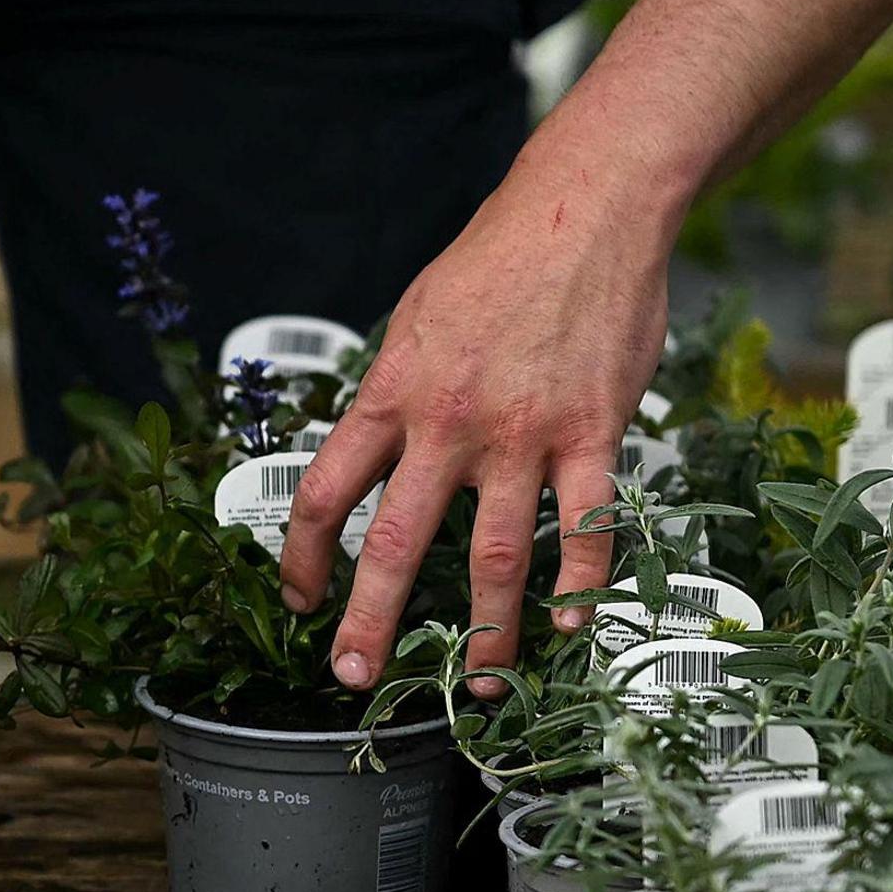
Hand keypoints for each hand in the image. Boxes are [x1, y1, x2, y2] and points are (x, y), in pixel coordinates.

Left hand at [279, 173, 670, 693]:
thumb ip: (394, 395)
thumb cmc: (498, 260)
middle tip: (355, 676)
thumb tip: (375, 453)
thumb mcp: (414, 321)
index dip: (303, 559)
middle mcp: (447, 422)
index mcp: (391, 393)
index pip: (325, 493)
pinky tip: (569, 627)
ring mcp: (521, 434)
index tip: (302, 600)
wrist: (583, 208)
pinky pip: (586, 526)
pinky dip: (579, 587)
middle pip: (394, 543)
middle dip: (370, 623)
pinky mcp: (591, 432)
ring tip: (481, 682)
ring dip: (486, 633)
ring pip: (495, 557)